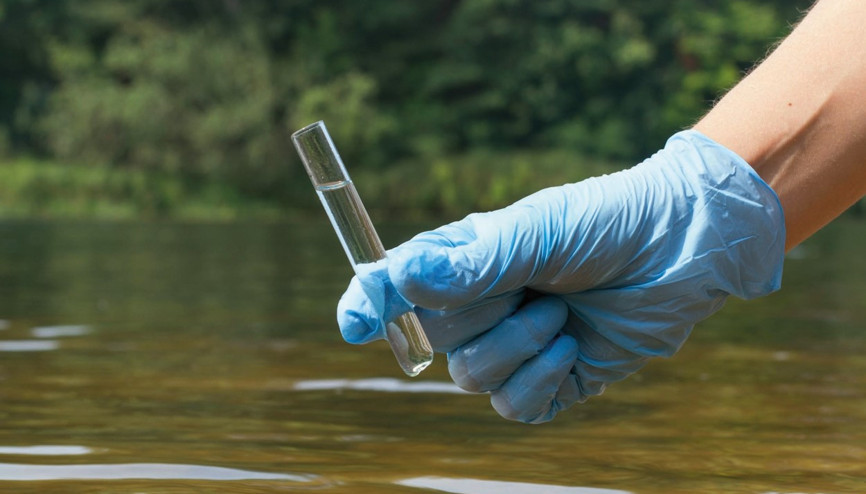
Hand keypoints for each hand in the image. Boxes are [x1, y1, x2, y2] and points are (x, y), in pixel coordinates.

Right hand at [338, 130, 785, 422]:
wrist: (683, 247)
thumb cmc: (607, 220)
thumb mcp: (538, 231)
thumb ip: (471, 260)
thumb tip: (399, 276)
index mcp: (465, 259)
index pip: (397, 287)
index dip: (369, 304)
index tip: (354, 323)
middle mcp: (483, 304)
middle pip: (433, 337)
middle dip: (476, 318)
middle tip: (525, 286)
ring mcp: (516, 344)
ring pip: (471, 377)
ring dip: (517, 346)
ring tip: (560, 310)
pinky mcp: (552, 378)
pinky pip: (515, 406)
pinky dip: (541, 379)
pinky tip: (571, 346)